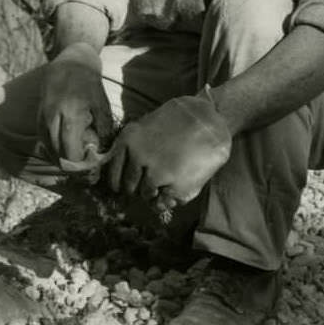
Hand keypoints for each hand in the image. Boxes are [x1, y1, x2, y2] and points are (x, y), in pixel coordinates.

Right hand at [38, 43, 113, 166]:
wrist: (69, 63)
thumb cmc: (89, 83)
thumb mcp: (101, 104)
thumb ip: (103, 129)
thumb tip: (102, 152)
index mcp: (71, 115)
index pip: (71, 151)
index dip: (80, 165)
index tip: (91, 167)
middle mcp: (53, 118)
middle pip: (58, 154)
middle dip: (71, 165)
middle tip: (84, 169)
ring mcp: (43, 117)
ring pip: (48, 149)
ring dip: (60, 159)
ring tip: (75, 162)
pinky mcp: (38, 116)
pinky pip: (43, 140)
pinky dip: (52, 149)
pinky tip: (63, 152)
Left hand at [103, 91, 232, 207]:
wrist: (210, 121)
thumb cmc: (179, 121)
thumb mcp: (147, 126)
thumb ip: (131, 147)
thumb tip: (116, 172)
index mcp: (128, 139)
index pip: (113, 173)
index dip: (118, 183)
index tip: (121, 188)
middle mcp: (138, 156)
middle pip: (129, 187)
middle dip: (138, 188)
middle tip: (151, 183)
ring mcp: (156, 173)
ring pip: (146, 195)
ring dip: (154, 194)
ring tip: (167, 182)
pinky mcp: (175, 186)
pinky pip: (163, 203)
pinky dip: (167, 200)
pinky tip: (175, 189)